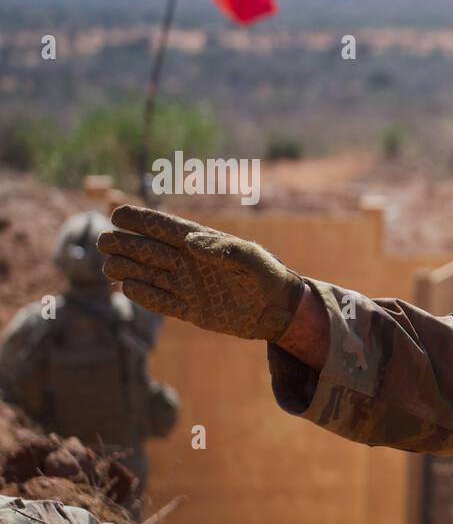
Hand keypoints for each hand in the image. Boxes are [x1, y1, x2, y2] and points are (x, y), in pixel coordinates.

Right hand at [98, 205, 304, 340]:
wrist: (276, 309)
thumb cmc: (267, 275)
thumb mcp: (251, 258)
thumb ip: (224, 249)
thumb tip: (190, 243)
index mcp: (199, 242)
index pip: (163, 227)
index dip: (139, 219)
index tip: (116, 214)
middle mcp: (186, 261)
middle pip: (145, 249)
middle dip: (123, 243)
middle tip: (105, 242)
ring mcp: (184, 284)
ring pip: (145, 274)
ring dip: (126, 269)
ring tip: (111, 266)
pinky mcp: (187, 309)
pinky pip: (158, 301)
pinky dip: (144, 296)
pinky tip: (128, 288)